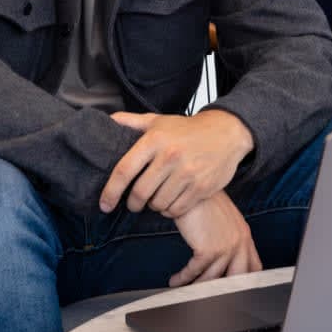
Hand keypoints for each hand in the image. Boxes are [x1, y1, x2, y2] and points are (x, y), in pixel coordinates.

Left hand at [100, 109, 254, 217]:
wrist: (227, 132)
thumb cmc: (188, 129)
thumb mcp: (159, 121)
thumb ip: (131, 122)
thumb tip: (107, 121)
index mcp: (155, 140)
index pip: (124, 171)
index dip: (110, 191)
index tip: (104, 204)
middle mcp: (170, 156)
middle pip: (140, 193)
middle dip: (133, 203)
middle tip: (135, 203)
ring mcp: (187, 173)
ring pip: (158, 204)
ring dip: (154, 205)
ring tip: (157, 197)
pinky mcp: (201, 187)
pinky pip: (176, 209)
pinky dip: (170, 210)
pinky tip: (172, 200)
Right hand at [170, 190, 261, 286]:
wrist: (192, 189)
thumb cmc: (203, 202)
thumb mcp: (223, 220)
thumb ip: (228, 238)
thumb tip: (222, 263)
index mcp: (245, 235)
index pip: (254, 266)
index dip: (246, 282)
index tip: (233, 291)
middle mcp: (240, 242)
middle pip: (238, 279)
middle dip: (221, 291)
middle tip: (206, 298)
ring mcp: (227, 246)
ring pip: (212, 279)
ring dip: (194, 287)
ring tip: (182, 288)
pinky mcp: (209, 249)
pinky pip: (195, 272)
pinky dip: (183, 278)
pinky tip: (175, 280)